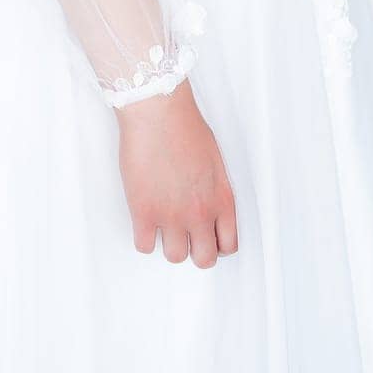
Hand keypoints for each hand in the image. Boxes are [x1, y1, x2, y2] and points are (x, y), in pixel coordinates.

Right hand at [115, 81, 237, 265]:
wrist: (159, 112)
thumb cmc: (186, 127)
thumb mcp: (215, 161)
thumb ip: (214, 190)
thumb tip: (208, 204)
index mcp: (222, 199)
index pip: (229, 245)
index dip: (217, 245)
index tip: (207, 237)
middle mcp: (200, 213)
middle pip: (204, 260)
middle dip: (195, 251)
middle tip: (185, 236)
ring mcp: (171, 216)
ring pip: (175, 257)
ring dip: (168, 243)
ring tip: (162, 224)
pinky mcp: (143, 212)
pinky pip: (144, 246)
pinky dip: (144, 237)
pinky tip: (144, 220)